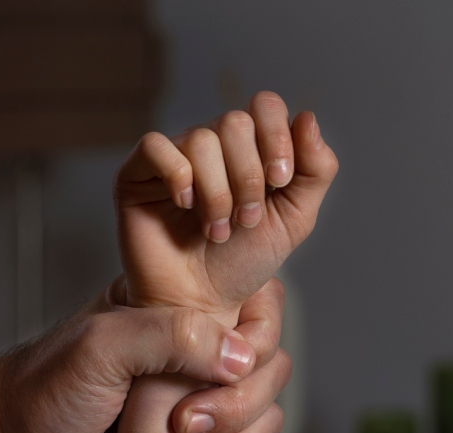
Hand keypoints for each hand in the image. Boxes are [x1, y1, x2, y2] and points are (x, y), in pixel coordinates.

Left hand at [0, 278, 287, 432]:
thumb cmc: (41, 391)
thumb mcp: (101, 347)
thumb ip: (171, 337)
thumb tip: (241, 357)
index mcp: (176, 309)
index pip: (257, 308)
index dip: (254, 342)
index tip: (220, 372)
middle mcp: (193, 352)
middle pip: (270, 369)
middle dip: (238, 407)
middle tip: (183, 425)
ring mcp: (195, 402)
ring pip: (263, 419)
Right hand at [115, 92, 337, 318]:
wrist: (200, 305)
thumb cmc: (241, 263)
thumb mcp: (294, 219)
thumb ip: (315, 171)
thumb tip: (307, 117)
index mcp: (248, 148)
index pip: (264, 106)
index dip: (277, 137)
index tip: (279, 182)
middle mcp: (210, 145)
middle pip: (235, 122)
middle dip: (248, 177)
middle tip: (245, 220)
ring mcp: (173, 157)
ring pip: (201, 139)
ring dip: (217, 193)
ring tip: (216, 230)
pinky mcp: (136, 174)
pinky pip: (155, 146)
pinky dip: (178, 176)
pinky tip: (184, 206)